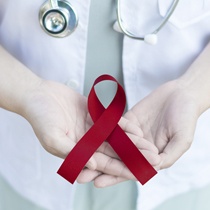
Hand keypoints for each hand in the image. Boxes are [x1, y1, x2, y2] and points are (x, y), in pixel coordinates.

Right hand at [21, 80, 150, 178]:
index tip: (141, 174)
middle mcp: (88, 142)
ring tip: (151, 147)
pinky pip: (112, 121)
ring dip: (133, 143)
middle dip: (134, 157)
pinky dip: (124, 126)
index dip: (123, 169)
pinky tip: (138, 130)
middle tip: (153, 161)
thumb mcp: (53, 137)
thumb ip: (72, 152)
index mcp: (79, 152)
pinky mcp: (95, 115)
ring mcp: (93, 128)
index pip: (104, 164)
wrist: (39, 95)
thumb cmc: (41, 117)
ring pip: (117, 138)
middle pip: (115, 152)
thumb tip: (93, 165)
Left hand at [90, 79, 201, 186]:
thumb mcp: (181, 139)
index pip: (130, 169)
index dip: (114, 177)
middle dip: (98, 166)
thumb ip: (168, 155)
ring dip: (96, 149)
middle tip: (80, 174)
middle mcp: (138, 146)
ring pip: (111, 143)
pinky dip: (101, 127)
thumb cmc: (186, 117)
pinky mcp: (128, 119)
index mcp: (150, 156)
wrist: (182, 94)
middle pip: (116, 159)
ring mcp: (132, 133)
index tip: (97, 182)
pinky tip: (88, 131)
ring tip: (78, 154)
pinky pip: (113, 124)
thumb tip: (151, 168)